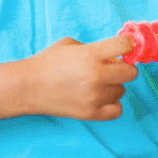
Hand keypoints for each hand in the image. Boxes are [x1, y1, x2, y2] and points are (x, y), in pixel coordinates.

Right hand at [21, 35, 137, 120]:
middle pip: (131, 72)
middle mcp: (95, 75)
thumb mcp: (71, 45)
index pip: (125, 46)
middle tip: (113, 68)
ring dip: (113, 86)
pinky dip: (113, 104)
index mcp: (90, 54)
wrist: (26, 87)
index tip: (125, 48)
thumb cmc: (47, 62)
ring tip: (97, 83)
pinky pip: (117, 110)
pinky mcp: (89, 113)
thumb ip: (96, 48)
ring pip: (122, 90)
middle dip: (125, 68)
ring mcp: (94, 96)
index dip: (127, 45)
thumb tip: (116, 56)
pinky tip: (102, 97)